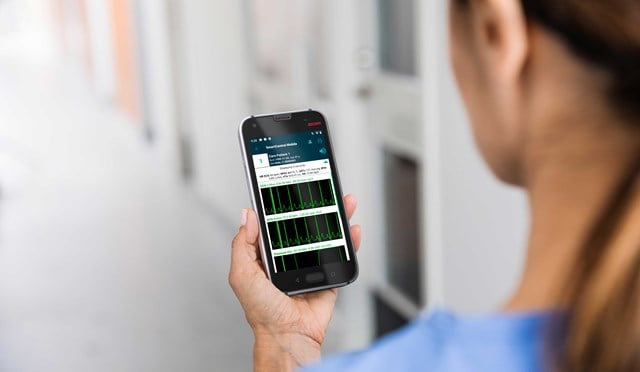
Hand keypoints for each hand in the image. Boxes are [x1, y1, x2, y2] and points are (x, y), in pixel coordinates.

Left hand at [229, 195, 361, 370]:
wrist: (288, 335)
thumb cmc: (262, 312)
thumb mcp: (242, 274)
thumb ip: (242, 245)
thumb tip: (247, 216)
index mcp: (268, 255)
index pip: (276, 223)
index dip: (284, 205)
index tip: (291, 187)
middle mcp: (290, 257)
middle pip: (306, 224)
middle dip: (316, 205)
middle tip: (323, 189)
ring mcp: (311, 265)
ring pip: (326, 235)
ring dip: (337, 217)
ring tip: (343, 201)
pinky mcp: (328, 275)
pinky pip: (341, 255)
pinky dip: (349, 242)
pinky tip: (351, 230)